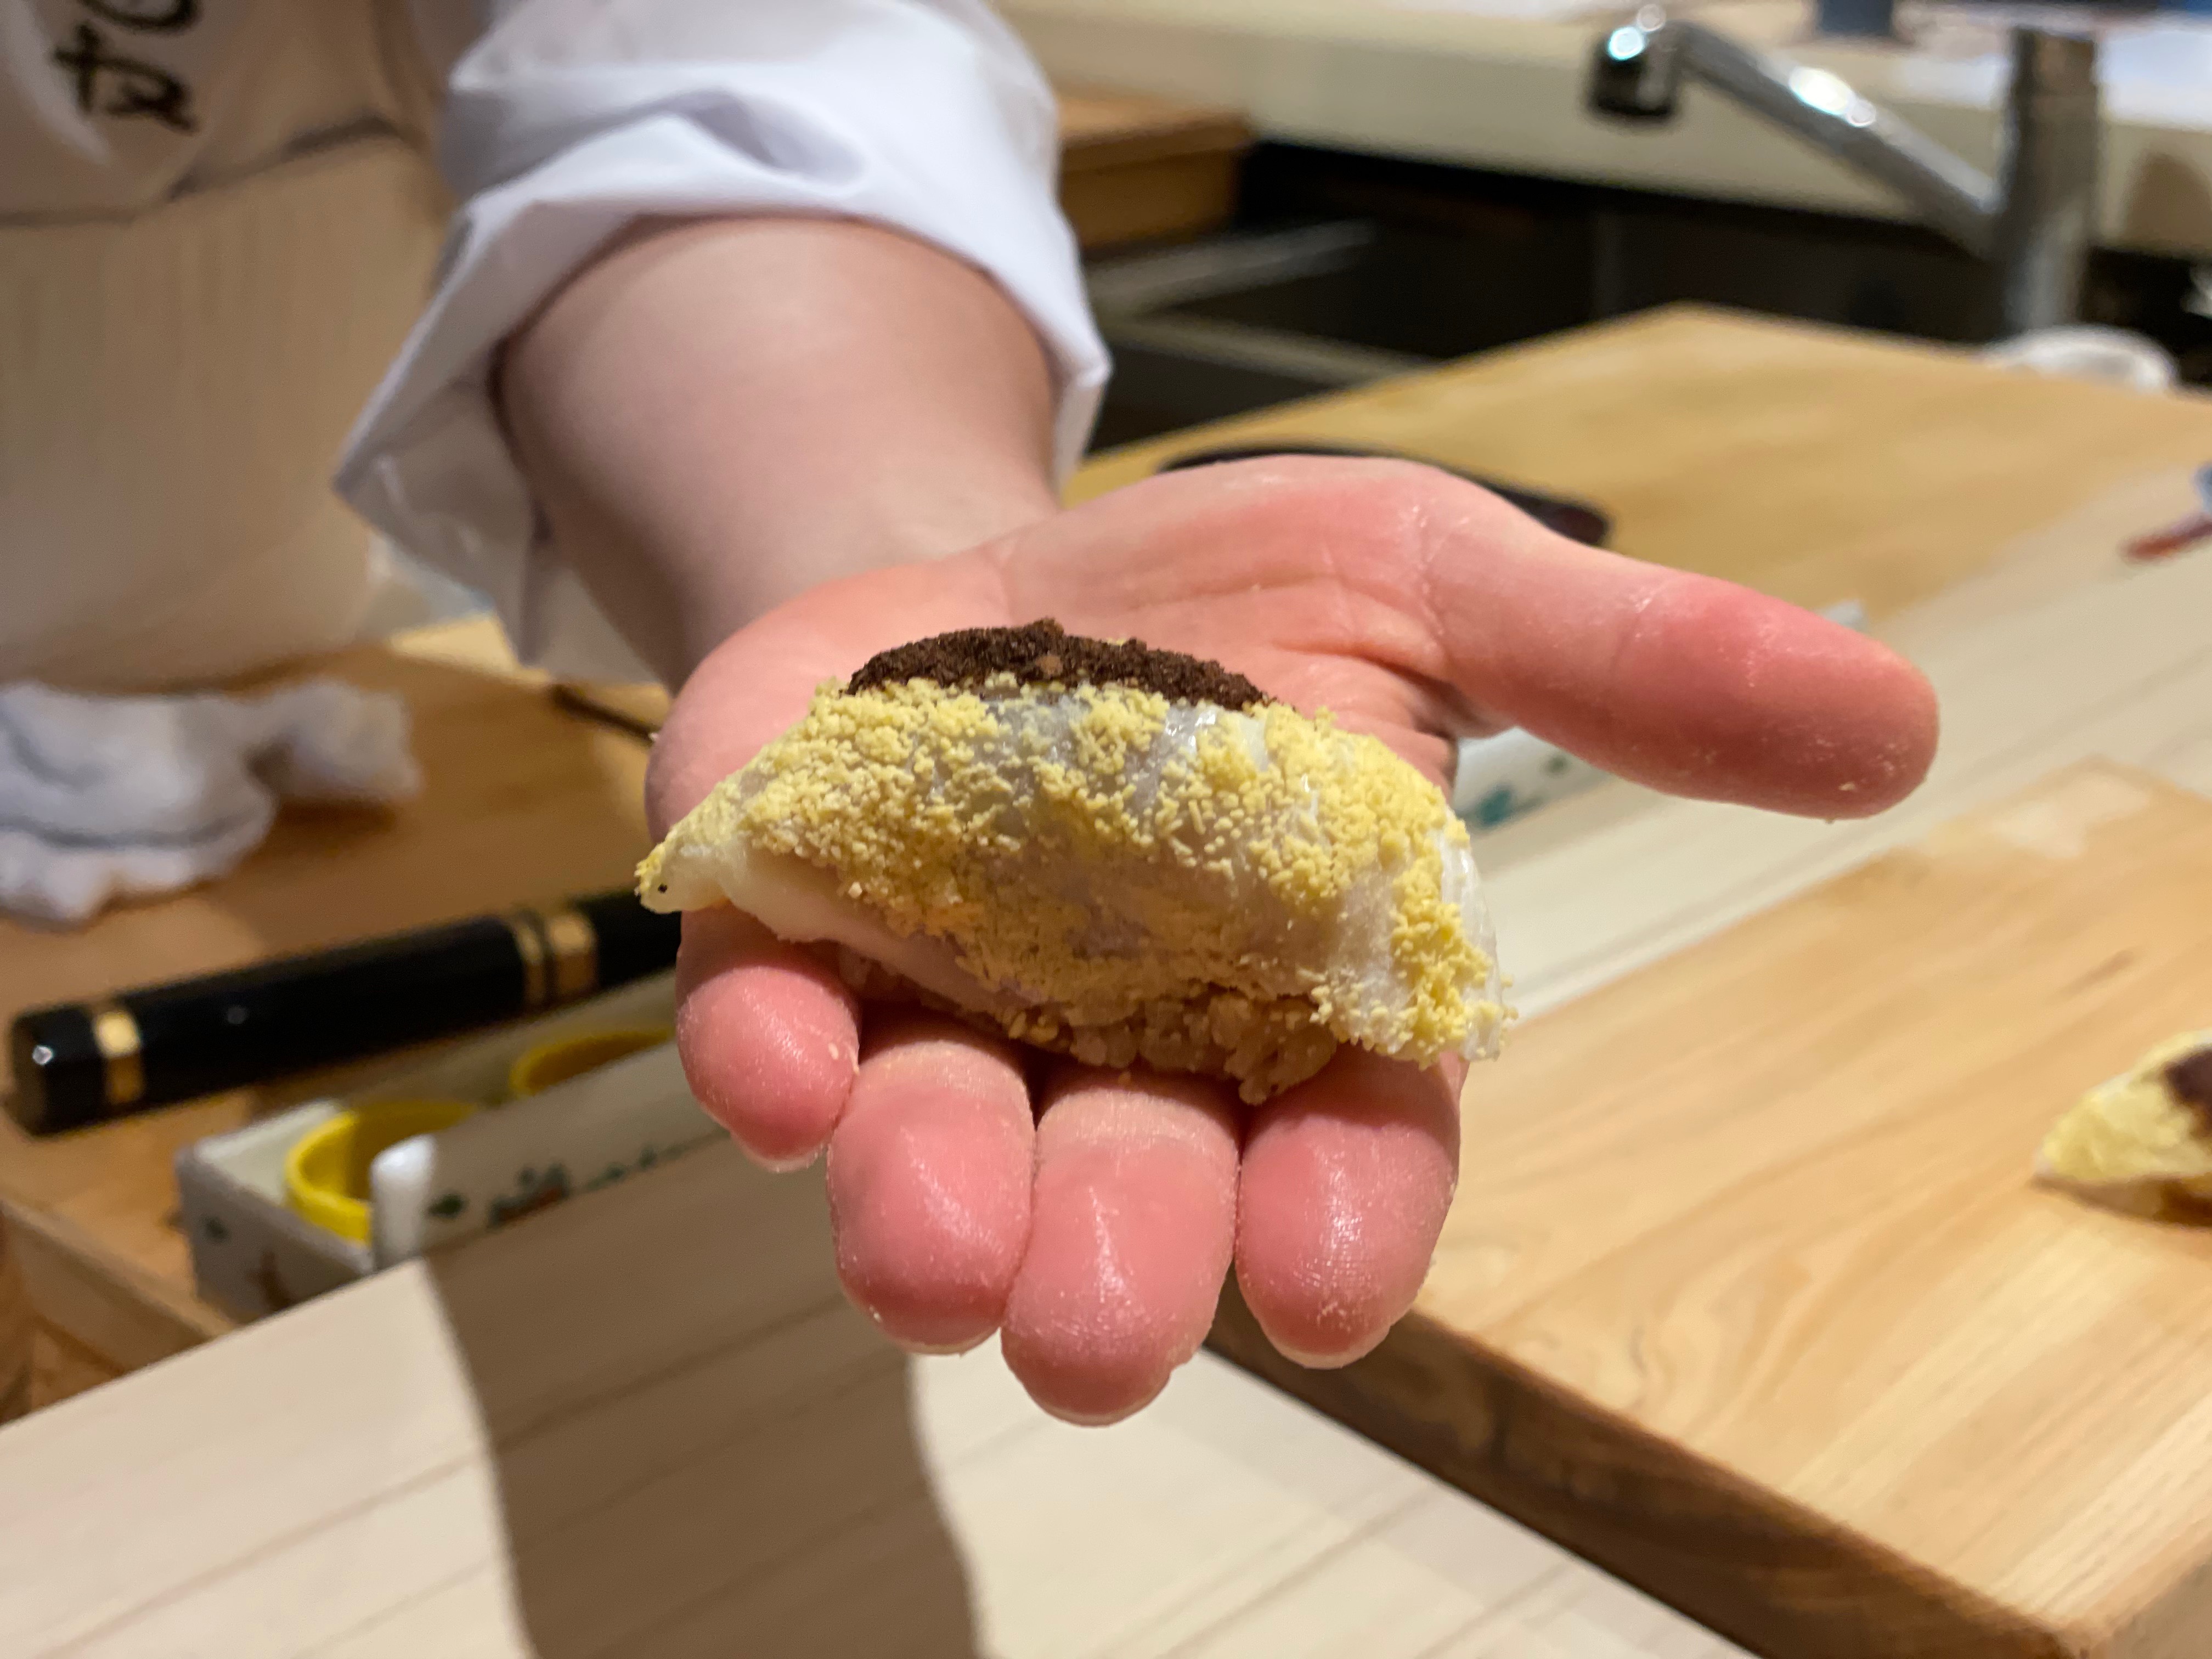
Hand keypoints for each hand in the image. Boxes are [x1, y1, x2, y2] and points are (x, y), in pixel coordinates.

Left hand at [648, 456, 1938, 1423]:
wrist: (987, 545)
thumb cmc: (1231, 594)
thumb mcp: (1427, 582)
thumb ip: (1617, 664)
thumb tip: (1890, 717)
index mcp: (1292, 999)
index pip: (1344, 1143)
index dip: (1344, 1214)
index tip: (1334, 1280)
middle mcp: (1115, 1052)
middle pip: (1133, 1193)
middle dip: (1122, 1268)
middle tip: (1102, 1338)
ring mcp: (939, 1017)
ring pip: (941, 1160)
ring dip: (930, 1214)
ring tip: (934, 1262)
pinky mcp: (791, 950)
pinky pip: (773, 1036)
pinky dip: (770, 1059)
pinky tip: (779, 1067)